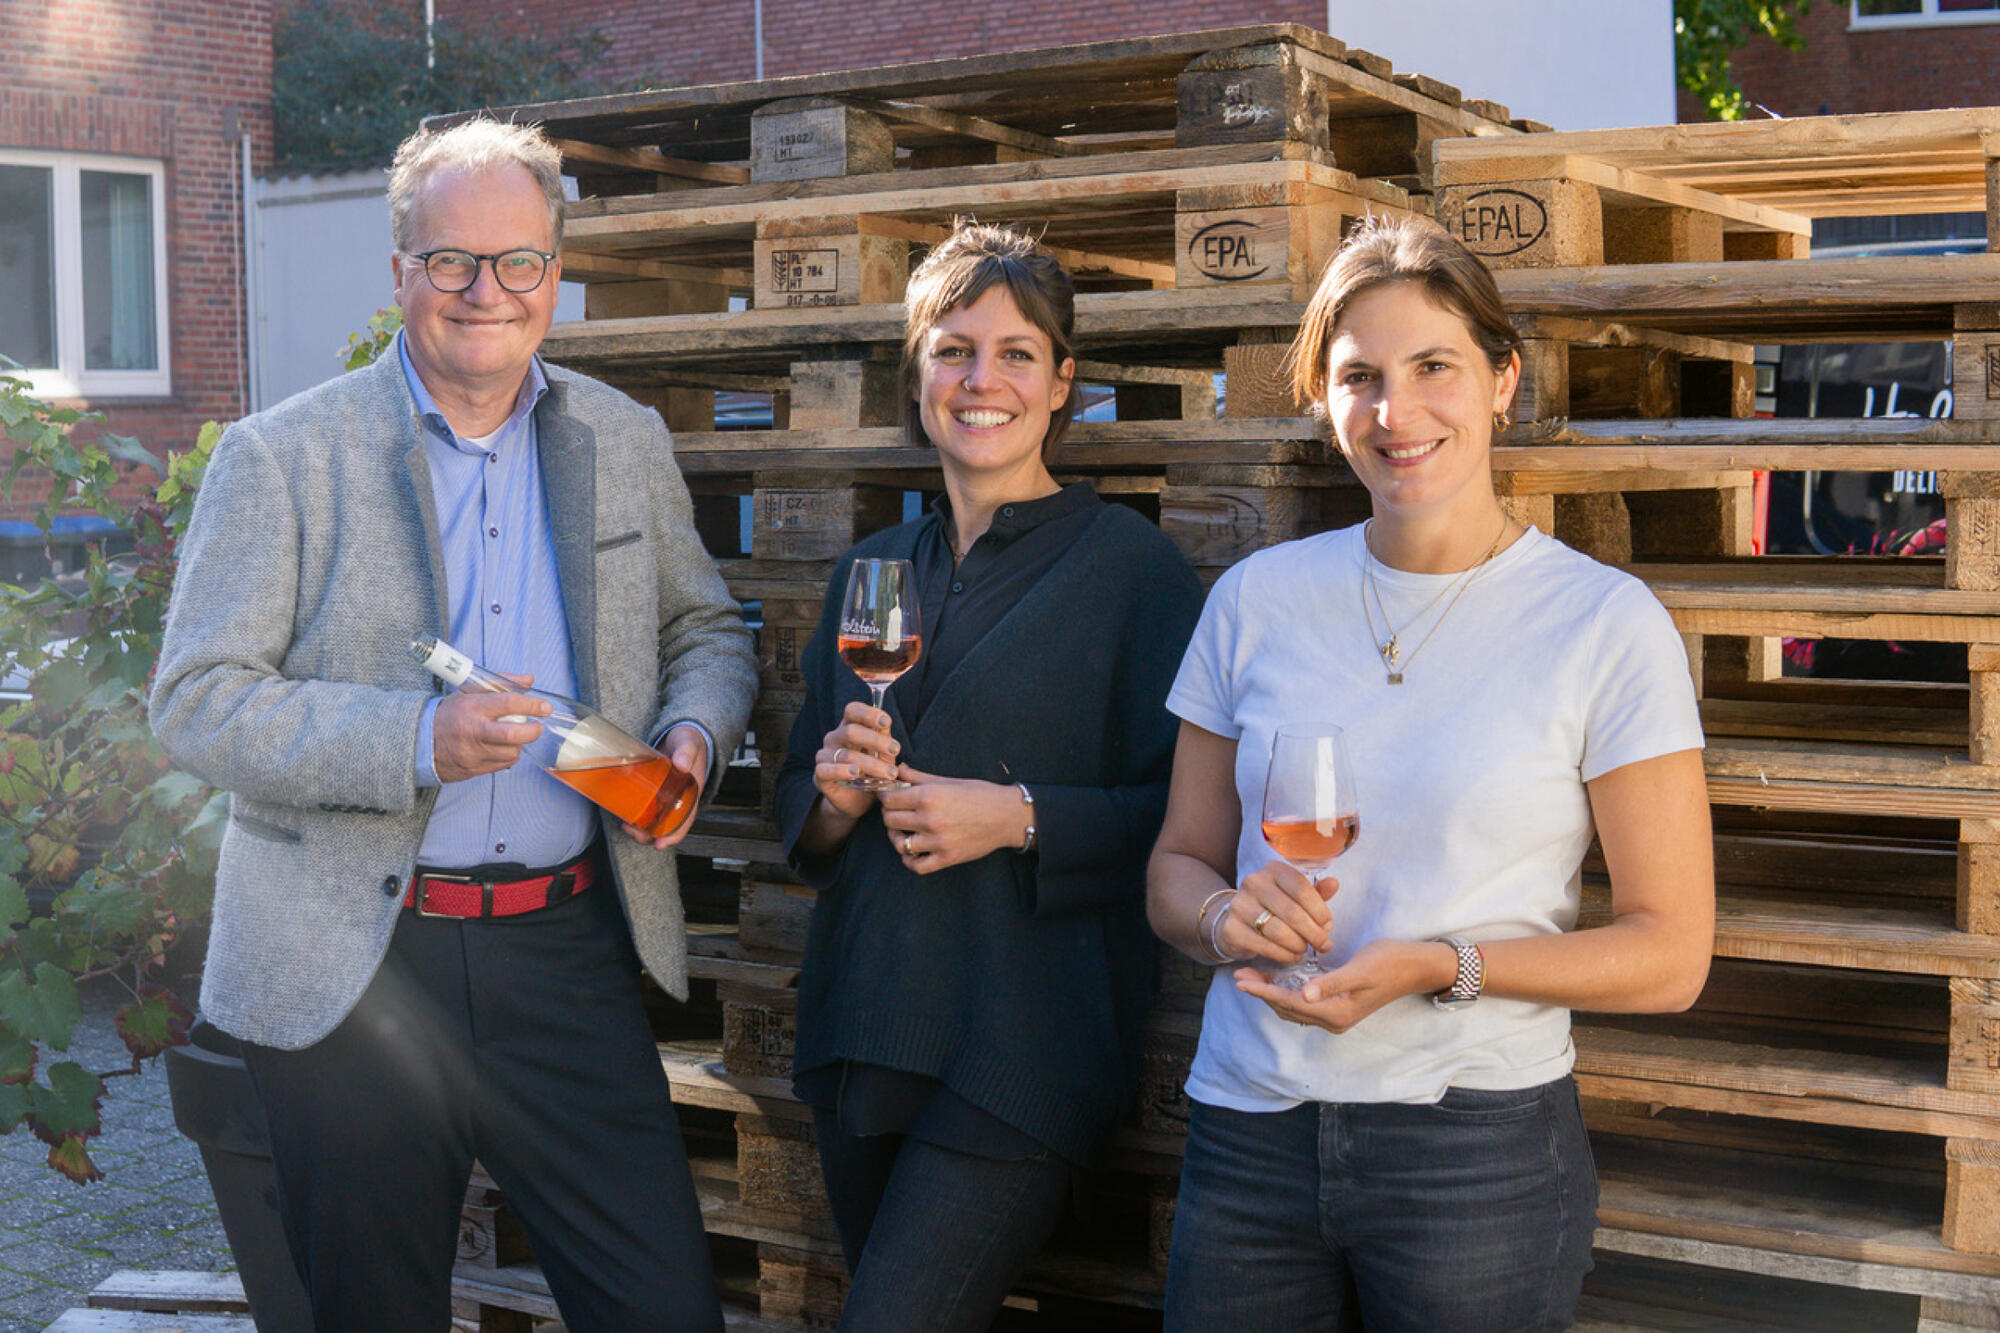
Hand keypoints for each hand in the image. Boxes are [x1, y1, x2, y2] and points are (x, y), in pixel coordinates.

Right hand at [434, 679, 547, 782]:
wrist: (421, 742)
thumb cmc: (449, 714)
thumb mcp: (470, 692)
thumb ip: (502, 684)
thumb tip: (529, 680)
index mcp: (472, 707)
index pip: (508, 703)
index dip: (531, 705)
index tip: (544, 707)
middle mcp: (473, 730)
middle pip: (513, 735)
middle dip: (532, 730)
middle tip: (537, 726)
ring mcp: (473, 752)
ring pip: (511, 752)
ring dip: (519, 744)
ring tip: (513, 736)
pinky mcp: (473, 769)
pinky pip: (503, 765)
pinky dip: (508, 755)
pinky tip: (501, 747)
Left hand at [620, 723, 709, 850]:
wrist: (681, 734)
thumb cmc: (688, 741)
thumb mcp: (689, 744)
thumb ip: (687, 752)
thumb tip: (681, 764)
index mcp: (691, 795)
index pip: (685, 821)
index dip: (674, 836)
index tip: (659, 844)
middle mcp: (678, 801)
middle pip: (665, 827)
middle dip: (648, 835)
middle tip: (632, 830)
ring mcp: (664, 798)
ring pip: (653, 822)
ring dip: (640, 829)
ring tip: (625, 825)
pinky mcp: (652, 792)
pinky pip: (645, 810)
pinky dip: (635, 816)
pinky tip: (623, 815)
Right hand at [812, 701, 901, 819]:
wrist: (858, 800)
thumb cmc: (872, 771)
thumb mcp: (882, 754)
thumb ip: (884, 738)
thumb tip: (886, 723)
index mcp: (848, 727)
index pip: (852, 710)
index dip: (868, 713)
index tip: (886, 722)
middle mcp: (834, 738)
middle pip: (850, 731)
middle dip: (875, 740)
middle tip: (895, 750)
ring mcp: (825, 756)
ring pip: (845, 754)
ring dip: (871, 763)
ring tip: (889, 773)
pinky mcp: (820, 776)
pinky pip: (826, 770)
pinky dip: (842, 771)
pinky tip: (856, 773)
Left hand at [878, 765, 1028, 873]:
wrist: (1006, 816)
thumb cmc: (979, 794)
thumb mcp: (949, 780)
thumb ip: (919, 777)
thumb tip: (897, 769)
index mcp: (929, 796)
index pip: (889, 799)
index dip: (886, 797)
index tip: (890, 797)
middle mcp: (930, 819)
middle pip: (890, 820)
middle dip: (890, 815)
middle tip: (897, 813)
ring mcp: (937, 841)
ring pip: (900, 844)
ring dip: (897, 837)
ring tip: (904, 832)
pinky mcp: (947, 858)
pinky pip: (916, 866)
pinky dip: (910, 860)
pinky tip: (914, 851)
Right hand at [1212, 859, 1336, 965]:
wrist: (1238, 919)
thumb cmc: (1275, 906)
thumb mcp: (1296, 895)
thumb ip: (1316, 892)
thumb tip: (1334, 883)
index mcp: (1273, 869)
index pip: (1302, 889)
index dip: (1320, 910)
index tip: (1328, 926)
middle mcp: (1253, 883)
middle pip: (1292, 912)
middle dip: (1314, 933)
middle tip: (1324, 945)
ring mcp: (1239, 906)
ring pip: (1279, 931)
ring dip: (1299, 945)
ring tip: (1305, 949)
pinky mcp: (1232, 929)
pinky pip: (1265, 946)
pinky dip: (1284, 955)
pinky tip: (1292, 956)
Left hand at [1235, 938, 1444, 1033]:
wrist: (1417, 967)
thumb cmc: (1390, 961)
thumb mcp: (1361, 969)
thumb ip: (1332, 983)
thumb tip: (1304, 995)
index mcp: (1336, 1013)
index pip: (1289, 1003)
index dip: (1263, 991)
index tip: (1240, 980)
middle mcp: (1334, 1020)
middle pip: (1287, 1009)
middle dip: (1262, 993)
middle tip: (1239, 975)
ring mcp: (1336, 1016)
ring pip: (1293, 1008)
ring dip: (1271, 994)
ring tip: (1252, 977)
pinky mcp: (1339, 1008)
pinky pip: (1304, 1005)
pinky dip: (1286, 994)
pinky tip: (1278, 980)